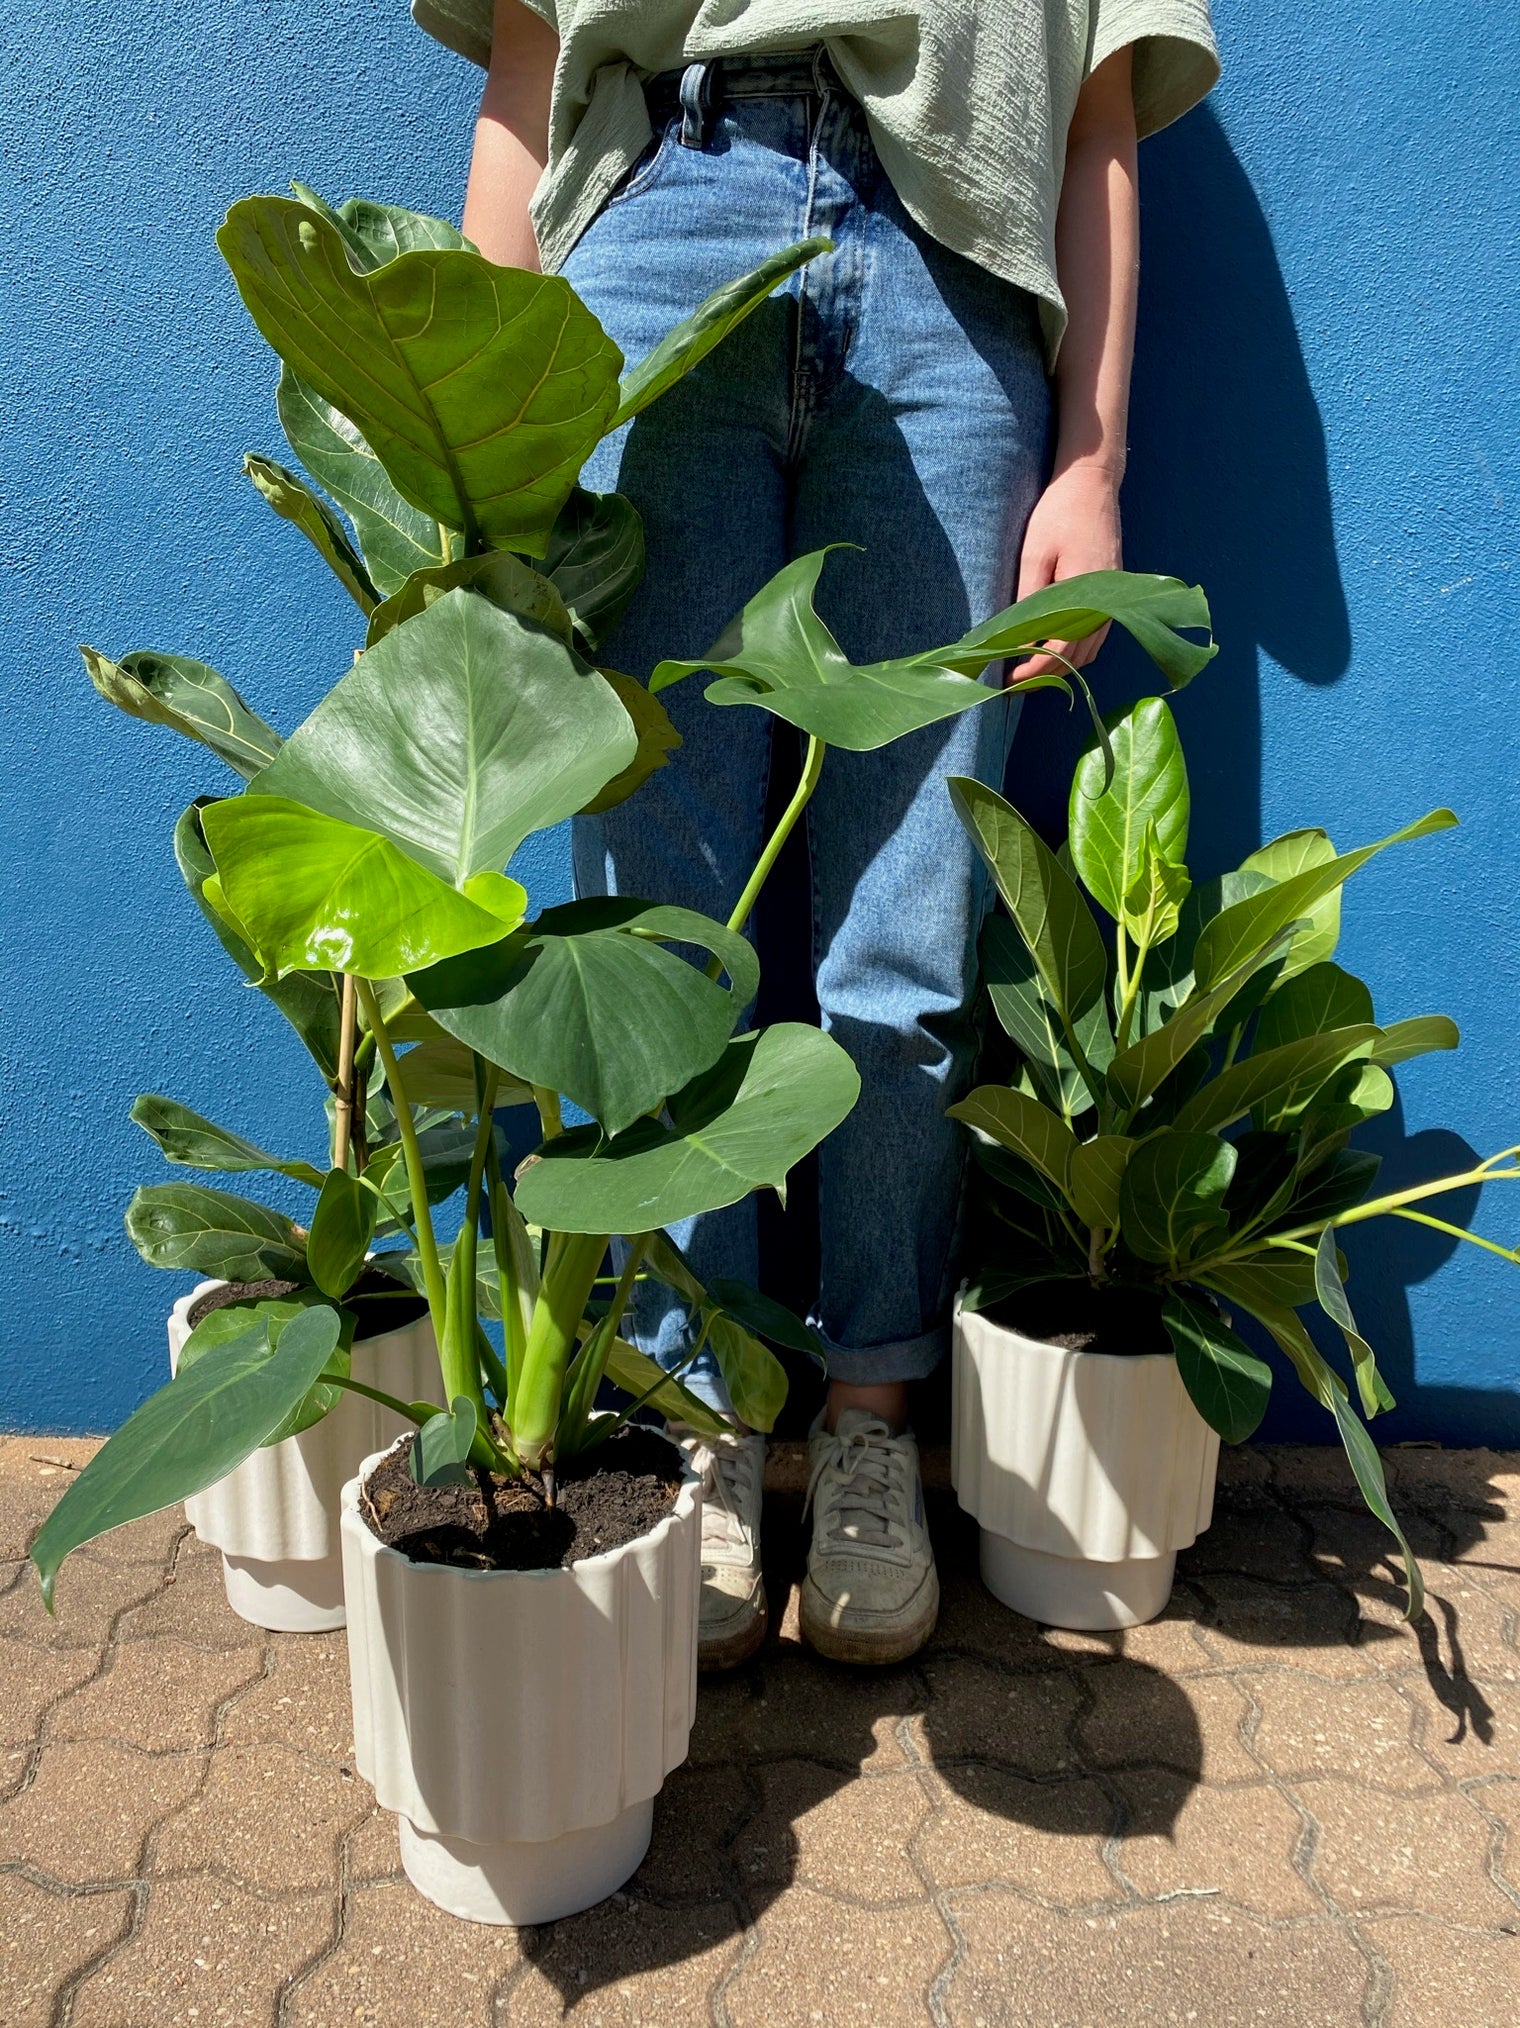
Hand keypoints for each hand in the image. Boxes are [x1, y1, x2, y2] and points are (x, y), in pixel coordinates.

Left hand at [1007, 462, 1123, 683]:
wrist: (1092, 483)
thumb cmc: (1059, 513)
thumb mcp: (1034, 554)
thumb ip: (1029, 599)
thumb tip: (1016, 640)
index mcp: (1088, 594)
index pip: (1062, 651)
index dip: (1035, 671)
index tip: (1009, 679)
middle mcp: (1107, 603)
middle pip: (1078, 659)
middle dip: (1046, 674)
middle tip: (1012, 680)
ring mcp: (1113, 600)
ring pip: (1089, 651)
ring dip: (1061, 665)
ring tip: (1027, 668)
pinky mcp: (1113, 594)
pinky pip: (1095, 636)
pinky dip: (1074, 649)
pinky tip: (1050, 648)